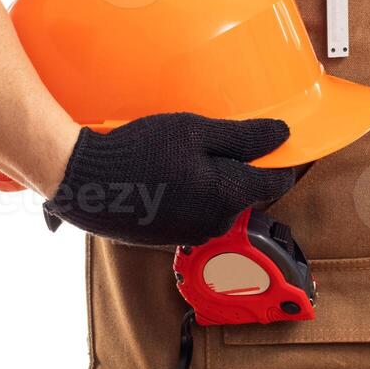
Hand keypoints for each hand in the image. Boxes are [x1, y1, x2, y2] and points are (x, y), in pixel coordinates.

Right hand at [43, 113, 293, 246]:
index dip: (279, 158)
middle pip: (247, 191)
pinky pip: (196, 211)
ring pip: (220, 201)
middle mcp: (216, 222)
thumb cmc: (139, 152)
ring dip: (213, 180)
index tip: (273, 141)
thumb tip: (283, 135)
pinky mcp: (171, 236)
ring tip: (183, 156)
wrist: (86, 182)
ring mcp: (193, 233)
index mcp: (229, 196)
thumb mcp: (194, 131)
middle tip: (213, 140)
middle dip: (240, 167)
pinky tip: (167, 175)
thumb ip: (243, 137)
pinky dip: (190, 192)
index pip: (277, 181)